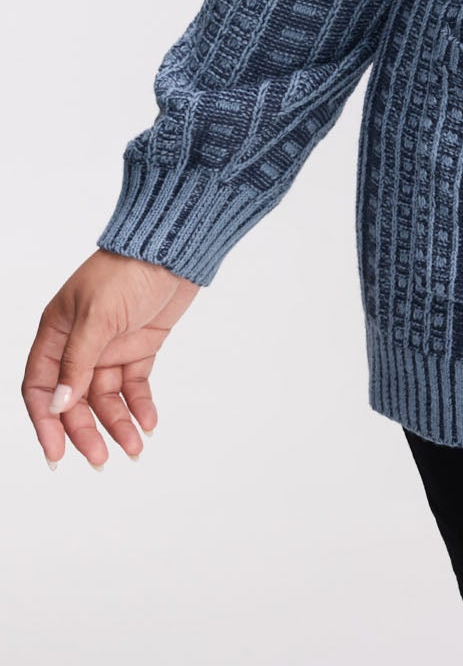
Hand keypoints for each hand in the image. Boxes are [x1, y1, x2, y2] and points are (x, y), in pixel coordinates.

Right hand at [21, 249, 201, 468]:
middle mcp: (80, 344)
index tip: (57, 453)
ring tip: (134, 449)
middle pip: (75, 400)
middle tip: (100, 460)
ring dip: (118, 424)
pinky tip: (149, 424)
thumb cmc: (127, 270)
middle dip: (86, 431)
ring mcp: (110, 347)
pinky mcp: (139, 347)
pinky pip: (134, 386)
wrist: (174, 248)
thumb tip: (58, 404)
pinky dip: (140, 406)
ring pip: (107, 398)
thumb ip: (78, 361)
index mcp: (57, 332)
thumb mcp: (97, 316)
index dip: (46, 422)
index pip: (40, 387)